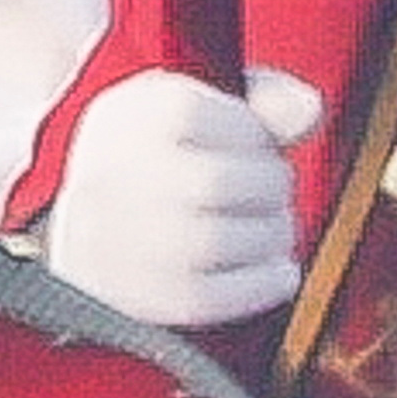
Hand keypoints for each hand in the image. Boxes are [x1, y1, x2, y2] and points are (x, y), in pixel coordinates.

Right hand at [45, 68, 320, 329]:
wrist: (86, 232)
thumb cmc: (160, 160)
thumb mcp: (198, 107)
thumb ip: (262, 100)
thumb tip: (310, 109)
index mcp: (129, 117)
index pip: (213, 118)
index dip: (251, 133)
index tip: (253, 144)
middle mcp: (114, 178)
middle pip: (219, 182)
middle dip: (269, 188)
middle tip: (273, 193)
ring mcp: (123, 242)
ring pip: (219, 241)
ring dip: (270, 236)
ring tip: (272, 229)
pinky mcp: (145, 298)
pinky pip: (216, 297)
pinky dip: (264, 284)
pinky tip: (278, 270)